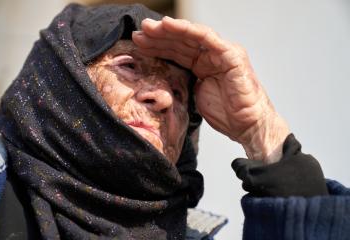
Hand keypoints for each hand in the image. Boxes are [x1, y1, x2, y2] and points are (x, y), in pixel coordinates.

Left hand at [132, 17, 289, 162]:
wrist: (248, 126)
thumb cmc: (226, 114)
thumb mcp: (194, 96)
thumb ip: (182, 82)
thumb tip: (160, 80)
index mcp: (202, 65)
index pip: (176, 52)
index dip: (157, 47)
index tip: (138, 44)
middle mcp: (211, 55)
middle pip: (181, 42)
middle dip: (158, 36)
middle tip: (139, 32)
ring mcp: (222, 53)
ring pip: (191, 36)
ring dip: (168, 30)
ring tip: (148, 28)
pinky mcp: (231, 55)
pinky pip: (207, 38)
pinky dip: (189, 30)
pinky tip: (170, 25)